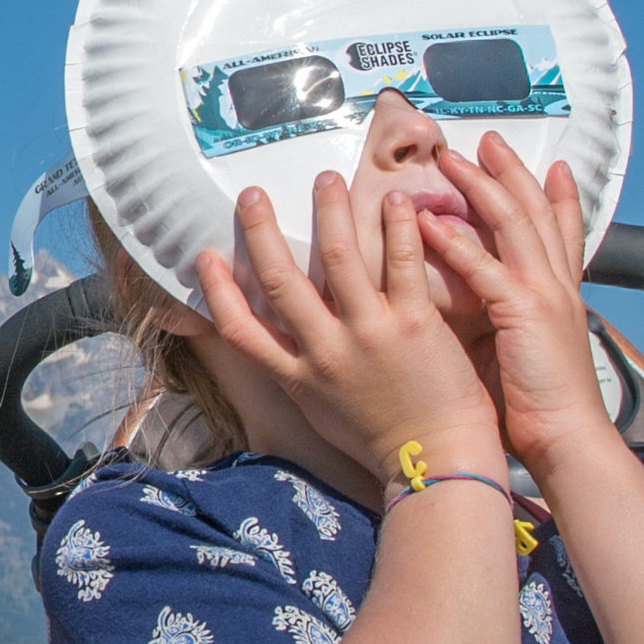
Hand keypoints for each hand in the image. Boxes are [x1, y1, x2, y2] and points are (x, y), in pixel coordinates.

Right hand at [194, 175, 503, 490]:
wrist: (439, 466)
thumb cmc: (385, 443)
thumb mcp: (325, 415)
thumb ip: (303, 377)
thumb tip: (283, 351)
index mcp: (299, 378)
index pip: (241, 330)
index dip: (217, 291)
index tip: (204, 256)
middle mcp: (326, 352)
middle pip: (280, 281)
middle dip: (260, 231)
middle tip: (252, 193)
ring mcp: (370, 335)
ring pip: (338, 259)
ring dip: (329, 212)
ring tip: (327, 178)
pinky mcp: (415, 325)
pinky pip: (402, 264)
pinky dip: (396, 227)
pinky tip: (394, 199)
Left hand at [414, 139, 616, 473]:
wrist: (569, 441)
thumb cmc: (540, 411)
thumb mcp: (524, 350)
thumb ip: (503, 319)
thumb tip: (469, 305)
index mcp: (560, 296)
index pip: (562, 233)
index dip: (559, 196)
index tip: (553, 166)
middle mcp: (557, 286)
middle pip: (537, 212)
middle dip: (512, 172)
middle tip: (488, 140)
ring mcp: (544, 295)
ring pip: (515, 224)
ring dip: (483, 187)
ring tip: (454, 160)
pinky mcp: (525, 313)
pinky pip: (487, 267)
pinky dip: (459, 242)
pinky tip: (432, 223)